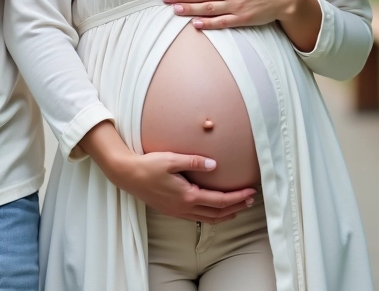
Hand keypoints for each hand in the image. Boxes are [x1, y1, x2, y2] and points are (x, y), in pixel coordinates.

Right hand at [78, 122, 255, 222]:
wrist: (127, 176)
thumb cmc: (148, 165)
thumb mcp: (171, 159)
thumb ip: (193, 161)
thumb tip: (214, 165)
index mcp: (187, 196)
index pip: (220, 200)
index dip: (237, 197)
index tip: (250, 192)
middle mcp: (184, 207)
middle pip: (217, 213)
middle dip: (236, 207)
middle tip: (251, 200)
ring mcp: (177, 211)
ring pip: (208, 218)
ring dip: (225, 214)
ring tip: (238, 207)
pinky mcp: (172, 210)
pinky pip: (197, 217)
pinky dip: (211, 215)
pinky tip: (214, 208)